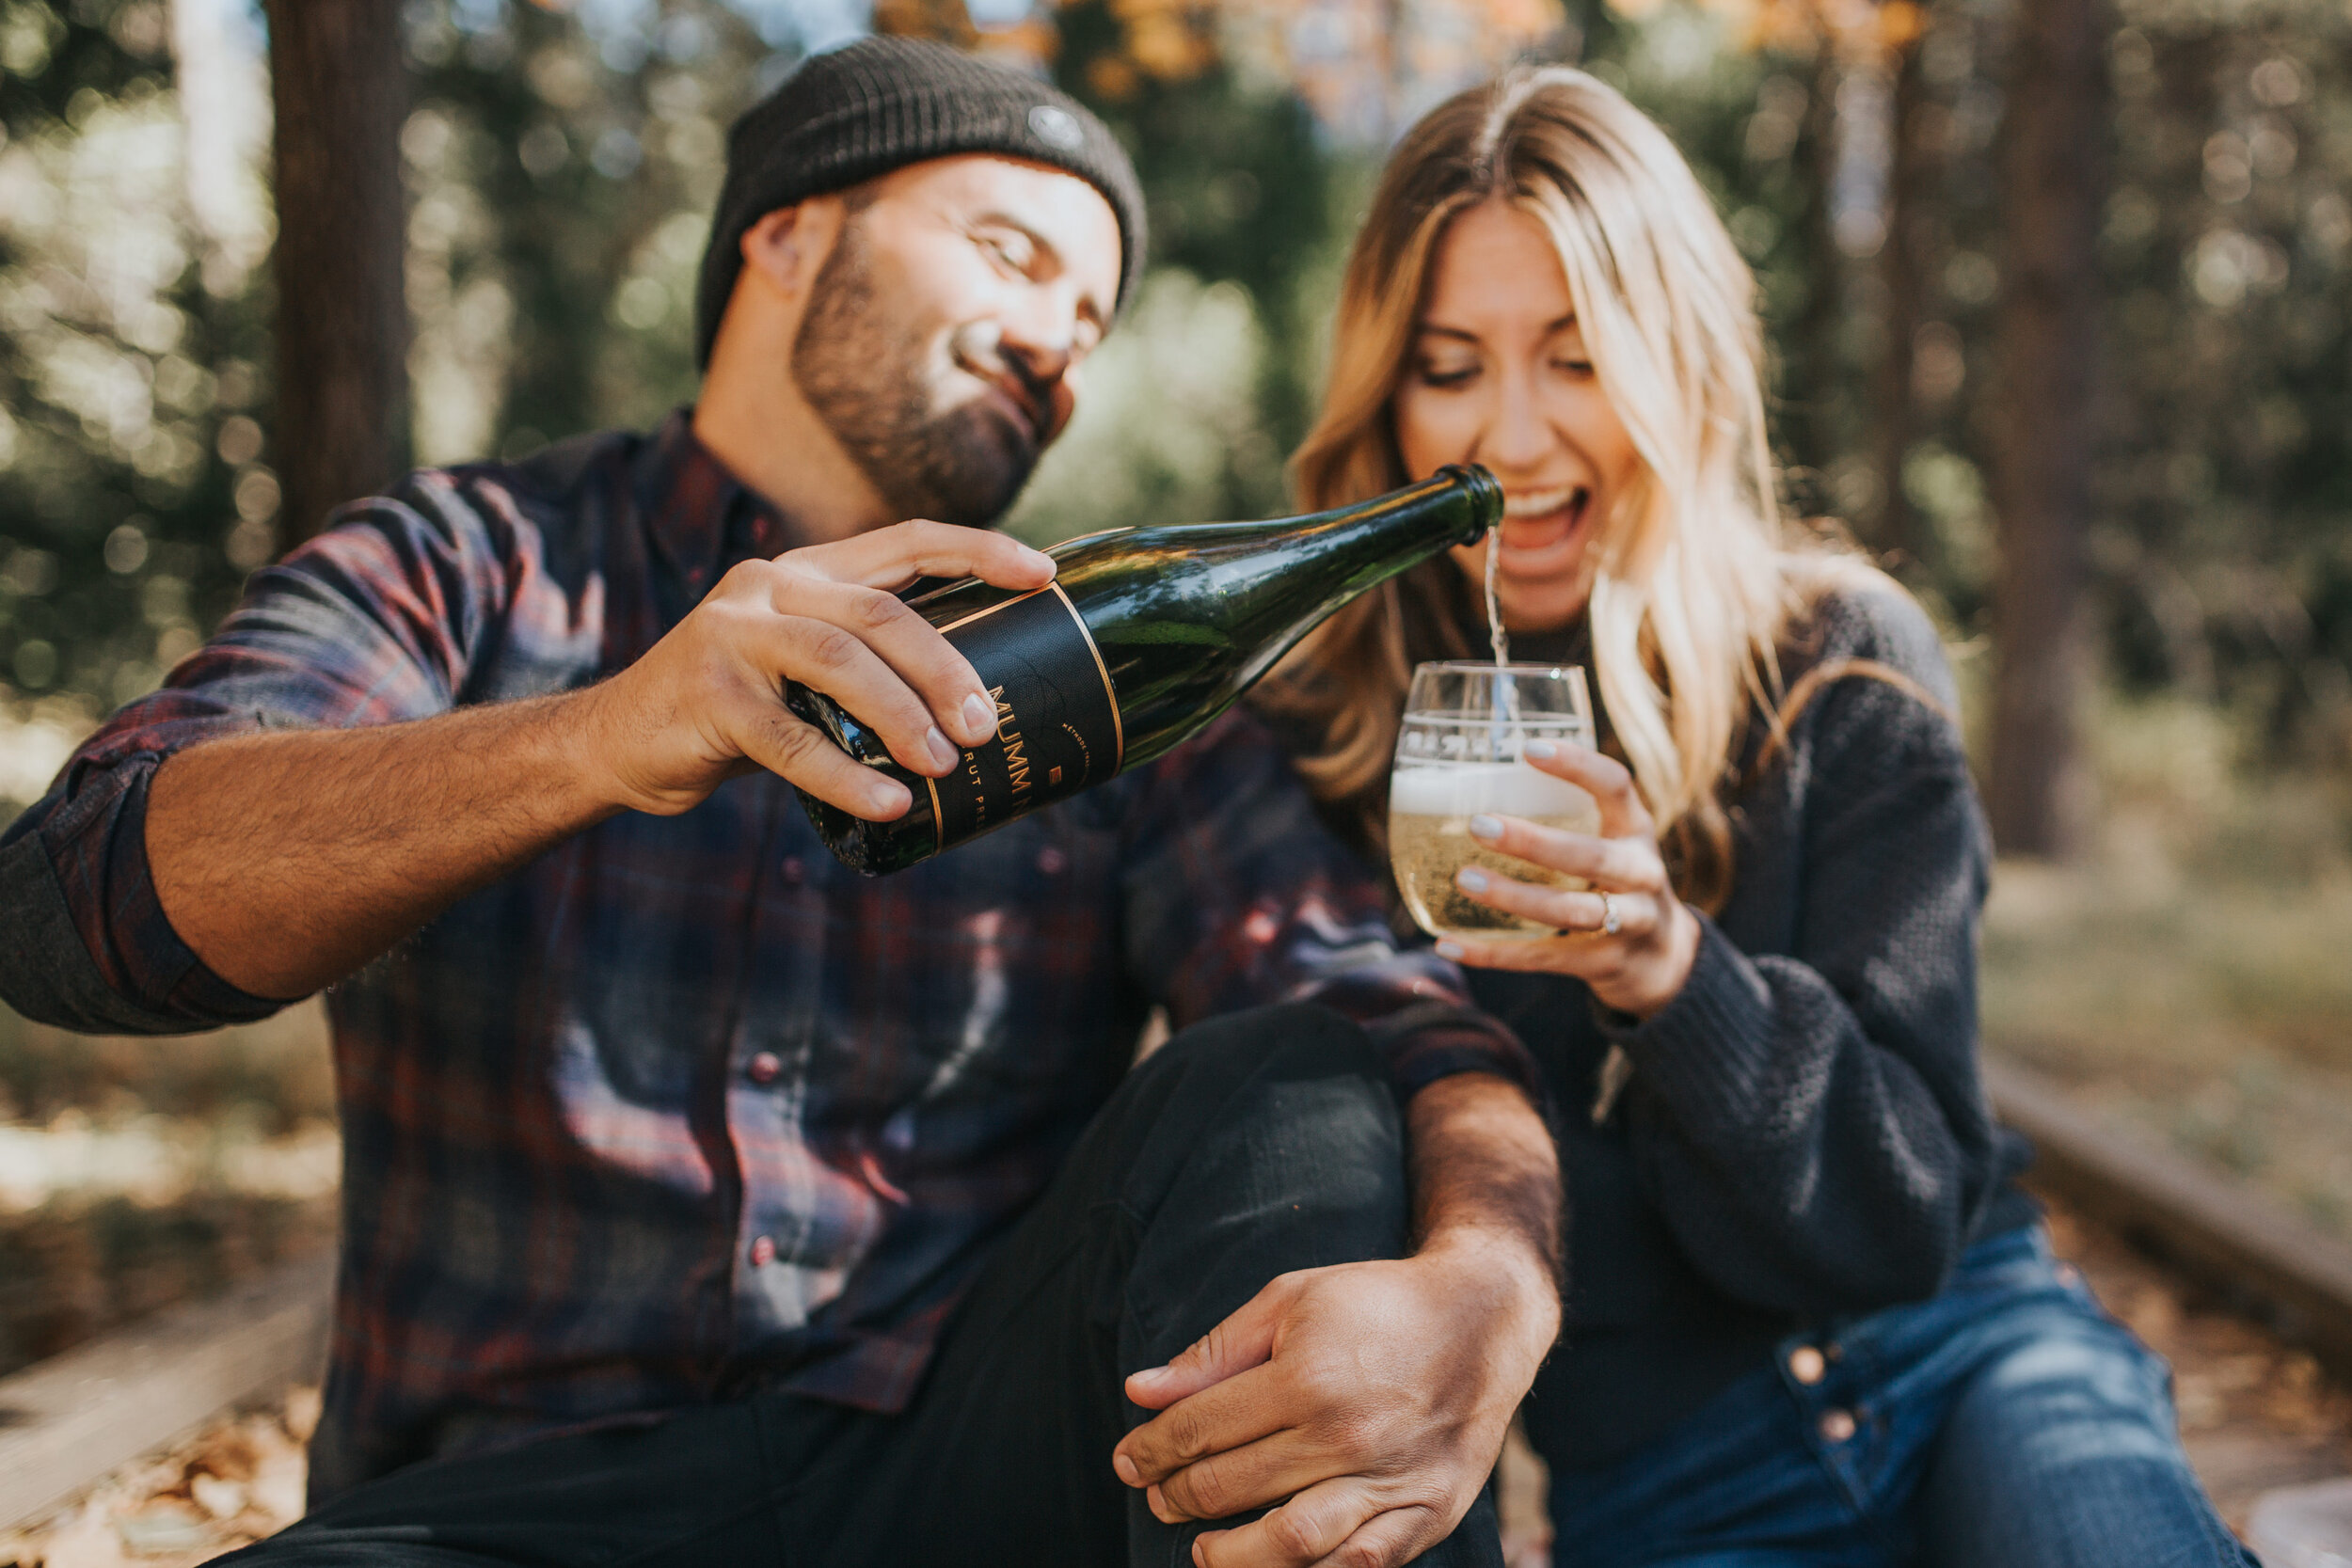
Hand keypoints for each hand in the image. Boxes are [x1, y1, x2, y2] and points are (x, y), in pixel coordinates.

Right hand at [575, 521, 1054, 820]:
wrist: (619, 741)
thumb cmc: (736, 712)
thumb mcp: (802, 672)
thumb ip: (866, 670)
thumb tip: (976, 713)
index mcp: (808, 571)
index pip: (907, 541)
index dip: (979, 551)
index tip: (1044, 574)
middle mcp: (770, 586)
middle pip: (880, 612)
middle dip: (944, 667)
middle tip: (984, 725)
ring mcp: (731, 636)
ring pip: (837, 663)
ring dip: (900, 715)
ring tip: (943, 762)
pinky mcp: (707, 696)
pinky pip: (789, 741)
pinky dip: (845, 776)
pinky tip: (889, 804)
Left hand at [1112, 1236, 1555, 1567]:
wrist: (1484, 1318)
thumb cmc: (1376, 1303)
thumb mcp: (1290, 1301)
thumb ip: (1214, 1352)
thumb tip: (1139, 1392)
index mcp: (1307, 1377)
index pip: (1201, 1429)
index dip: (1152, 1449)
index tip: (1128, 1460)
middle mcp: (1346, 1435)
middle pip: (1234, 1486)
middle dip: (1178, 1496)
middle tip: (1158, 1497)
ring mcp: (1390, 1480)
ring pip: (1290, 1544)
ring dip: (1231, 1556)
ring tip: (1204, 1550)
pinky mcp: (1426, 1512)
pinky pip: (1360, 1566)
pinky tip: (1279, 1565)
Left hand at [1435, 740, 1700, 1018]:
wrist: (1666, 960)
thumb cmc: (1616, 882)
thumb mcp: (1611, 842)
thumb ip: (1567, 818)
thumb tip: (1471, 783)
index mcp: (1636, 831)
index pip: (1616, 786)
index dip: (1578, 766)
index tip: (1529, 749)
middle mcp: (1640, 874)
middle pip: (1590, 857)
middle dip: (1533, 843)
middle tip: (1479, 825)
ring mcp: (1628, 923)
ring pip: (1569, 912)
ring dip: (1514, 897)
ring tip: (1465, 880)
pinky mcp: (1602, 964)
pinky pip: (1543, 958)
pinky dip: (1493, 954)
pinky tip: (1448, 944)